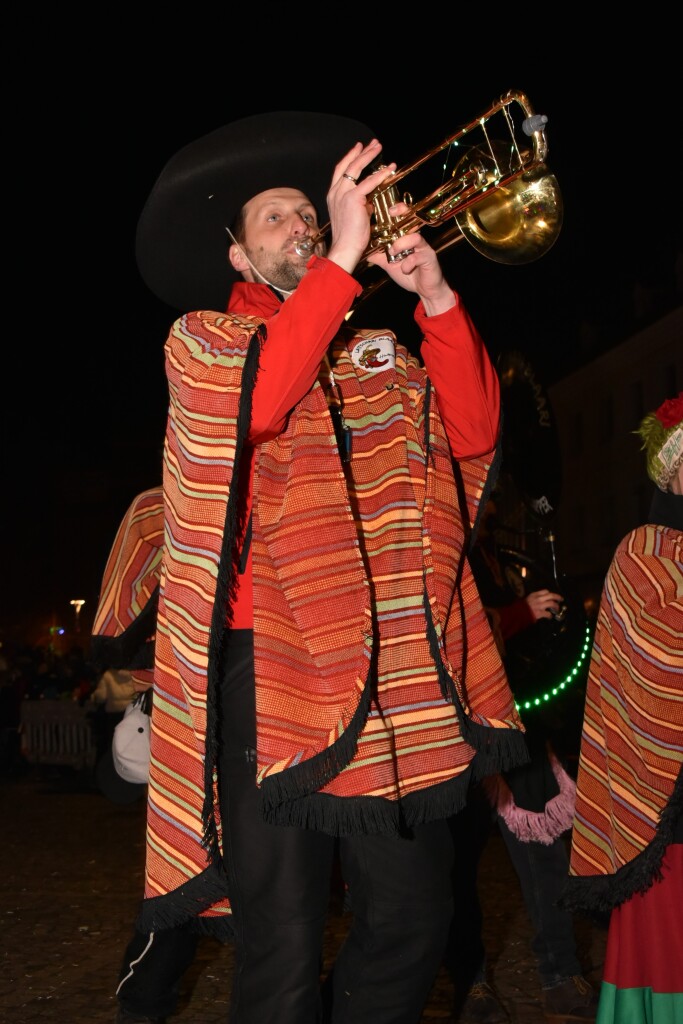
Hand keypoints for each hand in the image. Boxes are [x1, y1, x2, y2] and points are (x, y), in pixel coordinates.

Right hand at [325, 140, 395, 274]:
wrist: (345, 248)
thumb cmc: (349, 237)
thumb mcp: (354, 216)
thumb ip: (361, 205)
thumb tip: (370, 202)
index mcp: (334, 195)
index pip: (341, 171)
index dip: (350, 158)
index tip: (359, 149)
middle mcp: (335, 192)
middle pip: (348, 164)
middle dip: (361, 152)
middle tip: (372, 144)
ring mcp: (342, 194)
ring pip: (356, 168)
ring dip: (369, 156)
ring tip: (379, 148)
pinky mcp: (352, 199)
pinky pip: (368, 182)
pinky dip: (380, 174)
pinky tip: (389, 169)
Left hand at [365, 200, 455, 315]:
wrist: (425, 289)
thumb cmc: (410, 275)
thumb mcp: (390, 265)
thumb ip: (380, 258)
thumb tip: (366, 253)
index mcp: (407, 239)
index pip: (404, 219)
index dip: (398, 211)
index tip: (388, 210)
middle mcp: (416, 240)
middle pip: (412, 220)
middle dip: (402, 214)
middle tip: (392, 215)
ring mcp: (423, 248)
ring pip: (414, 237)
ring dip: (401, 244)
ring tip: (393, 253)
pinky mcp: (429, 258)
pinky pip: (417, 257)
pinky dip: (408, 264)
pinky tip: (404, 269)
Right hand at [525, 589, 564, 622]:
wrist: (518, 613)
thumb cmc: (521, 607)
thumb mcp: (527, 599)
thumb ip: (533, 598)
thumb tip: (538, 600)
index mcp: (534, 594)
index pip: (545, 591)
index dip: (550, 593)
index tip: (552, 596)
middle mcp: (538, 598)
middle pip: (551, 595)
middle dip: (557, 597)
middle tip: (561, 599)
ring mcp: (540, 605)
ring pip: (552, 603)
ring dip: (556, 606)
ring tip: (557, 609)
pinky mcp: (540, 612)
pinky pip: (548, 614)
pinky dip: (550, 616)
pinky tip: (550, 617)